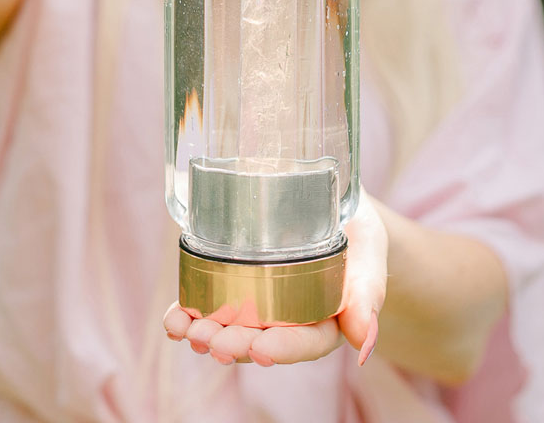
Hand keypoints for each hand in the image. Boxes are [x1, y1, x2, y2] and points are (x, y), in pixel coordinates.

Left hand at [163, 186, 387, 366]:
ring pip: (232, 329)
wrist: (331, 195)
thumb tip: (364, 348)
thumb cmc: (356, 225)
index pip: (307, 342)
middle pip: (262, 340)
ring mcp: (260, 305)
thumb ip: (368, 291)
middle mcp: (291, 319)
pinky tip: (174, 318)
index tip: (258, 347)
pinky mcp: (236, 285)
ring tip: (184, 329)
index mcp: (328, 319)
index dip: (282, 348)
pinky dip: (188, 315)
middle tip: (209, 340)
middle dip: (233, 344)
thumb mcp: (369, 246)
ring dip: (205, 334)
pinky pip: (211, 307)